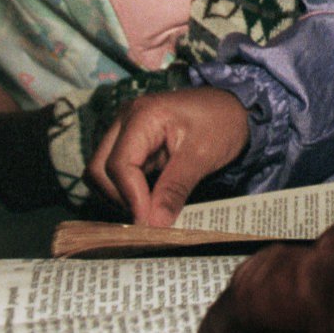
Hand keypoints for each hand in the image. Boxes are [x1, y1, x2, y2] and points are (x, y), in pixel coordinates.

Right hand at [89, 87, 249, 226]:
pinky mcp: (131, 143)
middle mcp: (125, 120)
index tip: (148, 223)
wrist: (234, 107)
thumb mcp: (203, 155)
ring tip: (150, 210)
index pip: (118, 165)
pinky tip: (149, 201)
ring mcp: (125, 131)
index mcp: (142, 116)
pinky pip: (116, 172)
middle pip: (99, 169)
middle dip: (119, 198)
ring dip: (120, 196)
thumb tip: (153, 225)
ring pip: (101, 173)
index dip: (130, 197)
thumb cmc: (223, 122)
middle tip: (148, 218)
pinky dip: (127, 190)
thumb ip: (176, 188)